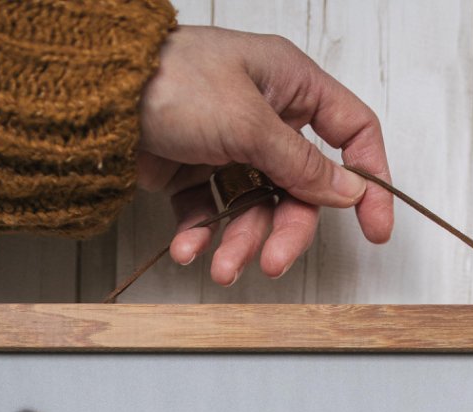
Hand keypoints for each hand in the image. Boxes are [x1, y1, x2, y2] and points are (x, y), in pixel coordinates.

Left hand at [137, 26, 391, 283]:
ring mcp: (230, 146)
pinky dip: (203, 236)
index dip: (369, 180)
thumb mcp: (248, 122)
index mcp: (290, 85)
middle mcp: (265, 115)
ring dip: (240, 243)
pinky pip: (213, 213)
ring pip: (256, 209)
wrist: (97, 98)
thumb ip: (300, 162)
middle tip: (272, 264)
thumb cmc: (172, 82)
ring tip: (218, 267)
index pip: (351, 132)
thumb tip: (347, 190)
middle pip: (299, 190)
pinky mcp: (194, 171)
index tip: (375, 228)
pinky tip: (187, 249)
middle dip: (285, 232)